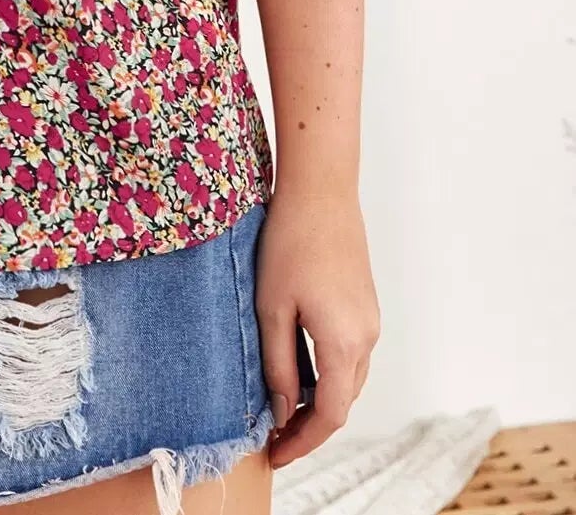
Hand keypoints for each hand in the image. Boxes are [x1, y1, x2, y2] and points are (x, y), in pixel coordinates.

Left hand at [257, 185, 379, 465]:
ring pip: (348, 379)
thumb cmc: (291, 242)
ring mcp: (371, 320)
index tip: (276, 453)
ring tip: (281, 405)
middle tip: (273, 435)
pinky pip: (350, 354)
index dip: (302, 441)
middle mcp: (367, 338)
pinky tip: (299, 367)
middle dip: (309, 425)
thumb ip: (278, 365)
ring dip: (319, 399)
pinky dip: (327, 372)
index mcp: (345, 343)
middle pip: (342, 401)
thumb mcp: (272, 308)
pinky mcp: (365, 305)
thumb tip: (281, 410)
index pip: (329, 415)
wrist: (321, 190)